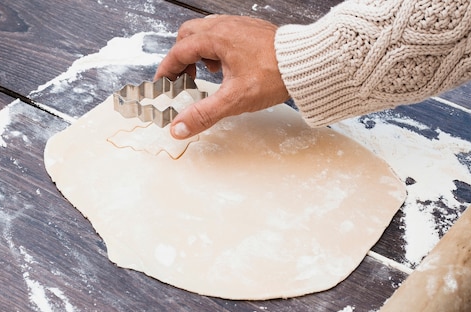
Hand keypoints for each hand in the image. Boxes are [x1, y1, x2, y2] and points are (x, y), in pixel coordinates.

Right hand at [155, 15, 289, 138]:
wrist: (307, 63)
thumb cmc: (274, 75)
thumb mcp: (233, 100)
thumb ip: (203, 114)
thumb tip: (179, 127)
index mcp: (215, 38)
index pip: (179, 52)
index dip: (167, 69)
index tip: (163, 83)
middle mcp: (224, 26)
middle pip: (188, 35)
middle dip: (181, 56)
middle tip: (184, 77)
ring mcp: (238, 25)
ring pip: (206, 32)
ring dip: (200, 51)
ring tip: (209, 72)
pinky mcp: (250, 30)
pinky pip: (224, 33)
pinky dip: (217, 48)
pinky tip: (229, 67)